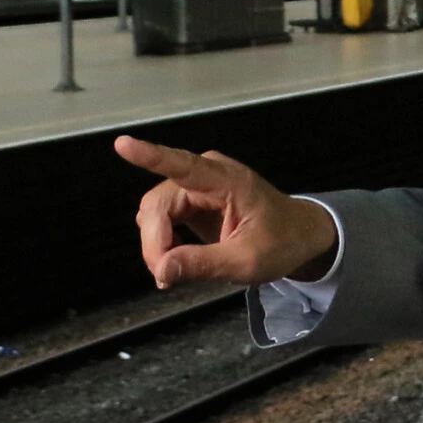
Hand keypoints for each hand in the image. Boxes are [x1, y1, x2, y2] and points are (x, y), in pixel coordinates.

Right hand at [116, 135, 337, 289]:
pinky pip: (162, 219)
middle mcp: (206, 175)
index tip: (122, 144)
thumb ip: (203, 264)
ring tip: (173, 272)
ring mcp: (196, 186)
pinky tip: (174, 263)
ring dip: (156, 244)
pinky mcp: (191, 200)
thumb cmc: (281, 243)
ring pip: (154, 213)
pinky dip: (162, 242)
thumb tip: (162, 269)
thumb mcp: (246, 262)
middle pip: (158, 204)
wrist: (299, 236)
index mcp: (226, 181)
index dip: (150, 156)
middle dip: (154, 242)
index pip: (181, 165)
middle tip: (165, 277)